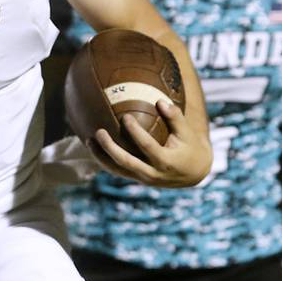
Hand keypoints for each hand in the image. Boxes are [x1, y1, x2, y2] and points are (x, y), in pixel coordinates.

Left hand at [88, 99, 208, 187]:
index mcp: (166, 162)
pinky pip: (118, 171)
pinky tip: (94, 148)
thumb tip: (160, 101)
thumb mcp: (187, 132)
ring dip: (101, 157)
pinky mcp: (138, 179)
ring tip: (88, 141)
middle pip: (126, 162)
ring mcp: (144, 178)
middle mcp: (153, 173)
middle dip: (110, 148)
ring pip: (118, 170)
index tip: (125, 117)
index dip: (135, 132)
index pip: (147, 146)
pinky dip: (105, 161)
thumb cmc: (190, 146)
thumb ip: (175, 117)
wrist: (193, 173)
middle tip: (99, 131)